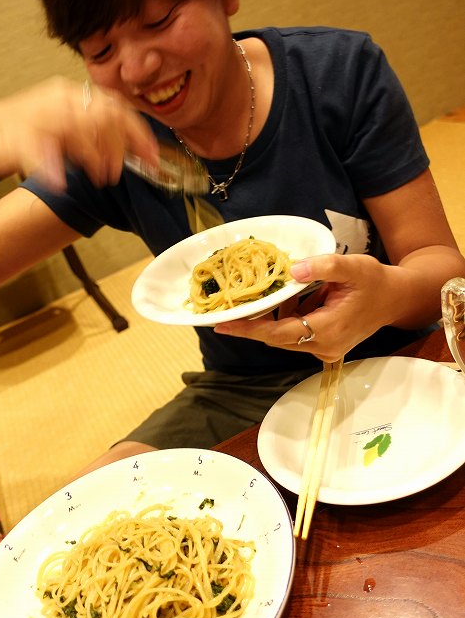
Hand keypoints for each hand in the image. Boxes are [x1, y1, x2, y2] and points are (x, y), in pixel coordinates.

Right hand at [0, 76, 159, 188]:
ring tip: (97, 177)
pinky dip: (53, 167)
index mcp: (72, 95)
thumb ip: (97, 139)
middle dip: (116, 148)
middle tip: (114, 174)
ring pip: (78, 129)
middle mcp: (58, 97)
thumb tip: (133, 153)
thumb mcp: (69, 136)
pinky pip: (40, 149)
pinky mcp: (16, 134)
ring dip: (93, 156)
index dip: (139, 134)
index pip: (116, 107)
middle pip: (103, 115)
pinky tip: (61, 182)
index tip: (153, 160)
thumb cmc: (28, 139)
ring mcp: (37, 113)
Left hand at [214, 253, 396, 362]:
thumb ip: (322, 266)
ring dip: (273, 316)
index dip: (248, 329)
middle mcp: (323, 347)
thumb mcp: (352, 266)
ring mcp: (324, 350)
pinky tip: (293, 297)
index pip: (278, 333)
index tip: (222, 325)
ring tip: (269, 293)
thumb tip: (292, 270)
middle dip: (254, 320)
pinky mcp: (325, 347)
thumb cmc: (374, 281)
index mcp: (328, 330)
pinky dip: (288, 317)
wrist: (396, 299)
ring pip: (285, 336)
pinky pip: (296, 334)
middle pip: (276, 337)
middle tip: (234, 302)